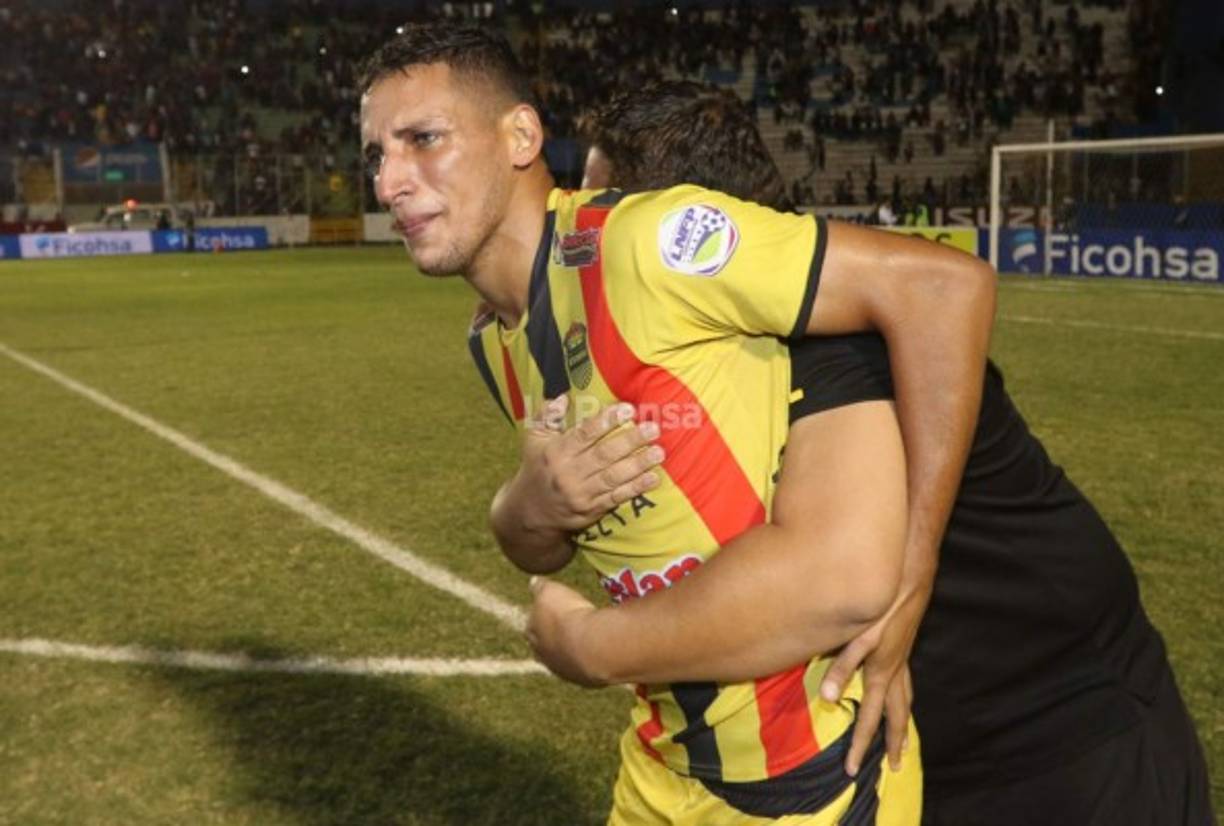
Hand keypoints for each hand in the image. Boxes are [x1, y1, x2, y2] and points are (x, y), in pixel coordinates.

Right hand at [518, 396, 663, 532]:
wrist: (530, 512)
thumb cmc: (537, 467)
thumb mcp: (533, 439)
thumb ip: (547, 416)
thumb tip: (563, 397)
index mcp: (556, 452)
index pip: (584, 434)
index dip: (606, 421)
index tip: (627, 409)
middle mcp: (569, 473)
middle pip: (604, 454)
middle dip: (630, 441)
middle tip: (652, 429)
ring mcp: (582, 493)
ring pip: (614, 477)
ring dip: (638, 464)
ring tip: (659, 452)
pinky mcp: (592, 510)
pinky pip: (616, 497)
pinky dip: (636, 488)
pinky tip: (652, 478)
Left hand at [526, 576, 603, 686]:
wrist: (592, 645)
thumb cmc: (568, 615)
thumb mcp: (550, 591)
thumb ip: (540, 587)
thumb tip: (533, 582)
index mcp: (531, 634)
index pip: (532, 625)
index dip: (543, 615)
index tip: (555, 608)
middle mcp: (544, 657)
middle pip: (547, 645)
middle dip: (556, 635)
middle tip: (571, 623)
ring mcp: (564, 671)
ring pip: (567, 658)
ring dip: (575, 648)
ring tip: (589, 635)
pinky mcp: (585, 680)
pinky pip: (587, 666)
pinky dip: (592, 657)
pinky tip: (600, 647)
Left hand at [819, 583, 930, 775]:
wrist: (910, 579)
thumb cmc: (883, 605)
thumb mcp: (858, 636)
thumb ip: (841, 667)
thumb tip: (827, 698)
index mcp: (879, 674)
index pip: (868, 719)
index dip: (860, 745)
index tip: (853, 769)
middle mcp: (893, 672)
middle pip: (896, 717)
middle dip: (893, 743)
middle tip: (893, 767)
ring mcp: (902, 660)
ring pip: (905, 700)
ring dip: (902, 722)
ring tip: (902, 739)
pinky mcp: (903, 647)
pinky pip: (905, 683)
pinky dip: (903, 696)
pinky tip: (896, 691)